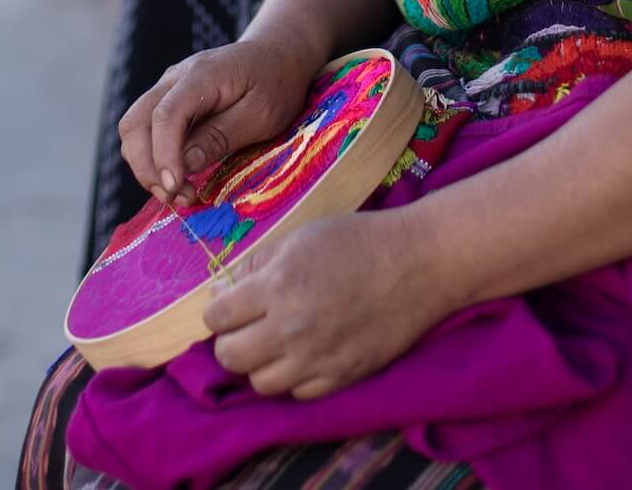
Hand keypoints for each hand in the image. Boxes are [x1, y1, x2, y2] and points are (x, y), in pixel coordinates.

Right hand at [119, 32, 323, 206]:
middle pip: (135, 123)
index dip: (163, 156)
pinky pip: (147, 130)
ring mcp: (168, 88)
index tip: (175, 188)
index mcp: (202, 75)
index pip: (165, 115)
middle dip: (146, 167)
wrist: (277, 54)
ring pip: (134, 128)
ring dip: (146, 166)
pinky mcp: (169, 101)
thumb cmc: (276, 83)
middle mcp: (175, 78)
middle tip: (176, 198)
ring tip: (178, 193)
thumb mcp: (261, 114)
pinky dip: (154, 158)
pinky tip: (178, 177)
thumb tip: (183, 165)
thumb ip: (221, 137)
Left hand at [203, 209, 446, 398]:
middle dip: (231, 340)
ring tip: (276, 342)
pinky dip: (294, 377)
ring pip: (260, 382)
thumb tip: (225, 291)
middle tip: (247, 326)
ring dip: (261, 362)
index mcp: (277, 287)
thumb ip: (257, 265)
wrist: (414, 264)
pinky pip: (297, 393)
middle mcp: (290, 329)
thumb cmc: (356, 241)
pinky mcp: (340, 378)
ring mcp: (315, 359)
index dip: (219, 310)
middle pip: (230, 357)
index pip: (217, 317)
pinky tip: (305, 354)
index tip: (229, 304)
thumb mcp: (300, 237)